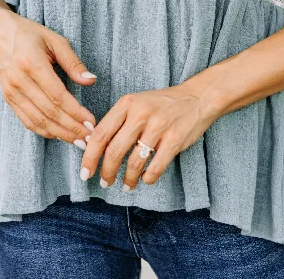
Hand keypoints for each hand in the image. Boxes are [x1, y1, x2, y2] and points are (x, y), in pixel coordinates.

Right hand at [0, 5, 96, 146]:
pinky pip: (26, 120)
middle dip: (71, 128)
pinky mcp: (8, 98)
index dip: (75, 113)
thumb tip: (91, 80)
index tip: (91, 122)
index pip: (58, 96)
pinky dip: (43, 131)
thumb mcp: (55, 40)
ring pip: (37, 121)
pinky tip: (58, 135)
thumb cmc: (30, 34)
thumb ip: (73, 62)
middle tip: (90, 138)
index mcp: (33, 64)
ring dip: (59, 134)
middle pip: (49, 112)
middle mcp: (20, 81)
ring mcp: (11, 92)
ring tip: (78, 141)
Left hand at [79, 85, 218, 190]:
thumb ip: (117, 121)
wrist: (197, 97)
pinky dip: (148, 178)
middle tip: (105, 182)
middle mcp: (141, 113)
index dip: (89, 156)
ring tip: (126, 185)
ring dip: (128, 179)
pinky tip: (145, 179)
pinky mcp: (175, 139)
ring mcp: (159, 126)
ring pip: (135, 162)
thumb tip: (93, 147)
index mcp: (127, 103)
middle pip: (115, 151)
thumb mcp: (136, 103)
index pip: (101, 133)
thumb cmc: (162, 104)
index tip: (85, 172)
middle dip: (107, 172)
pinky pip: (155, 167)